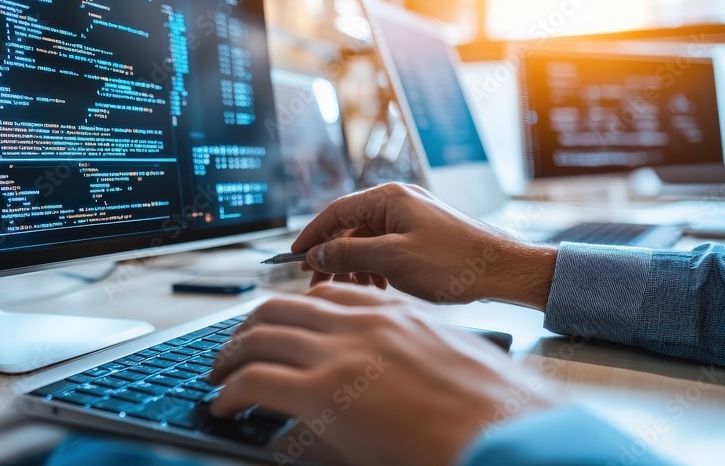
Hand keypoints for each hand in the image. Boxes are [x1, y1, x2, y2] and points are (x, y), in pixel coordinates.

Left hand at [208, 284, 558, 465]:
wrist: (505, 432)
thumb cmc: (488, 407)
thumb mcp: (442, 362)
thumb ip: (403, 354)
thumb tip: (378, 373)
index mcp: (391, 311)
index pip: (324, 293)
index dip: (290, 310)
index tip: (276, 325)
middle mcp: (360, 322)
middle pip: (277, 308)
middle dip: (247, 328)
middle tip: (234, 350)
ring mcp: (339, 353)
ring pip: (257, 337)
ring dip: (229, 356)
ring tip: (219, 376)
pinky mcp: (321, 392)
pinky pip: (253, 381)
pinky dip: (230, 391)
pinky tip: (225, 405)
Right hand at [292, 183, 557, 308]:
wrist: (503, 270)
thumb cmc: (455, 262)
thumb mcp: (393, 260)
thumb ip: (350, 255)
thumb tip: (317, 254)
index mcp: (389, 198)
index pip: (335, 211)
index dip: (312, 235)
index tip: (294, 256)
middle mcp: (399, 202)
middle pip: (350, 226)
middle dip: (332, 255)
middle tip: (317, 281)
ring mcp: (412, 217)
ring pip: (367, 240)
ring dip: (354, 265)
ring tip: (350, 290)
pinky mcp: (423, 235)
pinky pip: (386, 248)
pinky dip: (374, 267)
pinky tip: (376, 287)